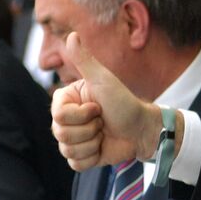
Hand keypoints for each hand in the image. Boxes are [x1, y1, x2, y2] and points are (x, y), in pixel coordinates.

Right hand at [50, 32, 165, 169]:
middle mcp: (66, 119)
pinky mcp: (82, 157)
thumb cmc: (124, 102)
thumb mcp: (104, 80)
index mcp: (66, 100)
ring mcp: (73, 139)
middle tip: (103, 121)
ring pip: (68, 150)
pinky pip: (76, 164)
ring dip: (92, 143)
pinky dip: (92, 158)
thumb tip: (72, 35)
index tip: (98, 108)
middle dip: (89, 129)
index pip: (58, 115)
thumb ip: (85, 60)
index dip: (81, 115)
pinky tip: (102, 147)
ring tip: (104, 133)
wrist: (142, 129)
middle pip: (61, 134)